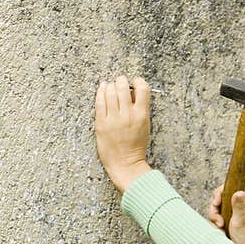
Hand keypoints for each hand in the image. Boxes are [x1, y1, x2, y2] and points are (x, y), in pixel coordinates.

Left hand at [94, 75, 151, 192]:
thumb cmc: (136, 146)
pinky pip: (99, 102)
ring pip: (110, 92)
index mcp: (141, 115)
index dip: (139, 82)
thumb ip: (140, 109)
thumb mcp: (145, 126)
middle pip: (123, 88)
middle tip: (121, 80)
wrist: (125, 163)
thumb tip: (134, 93)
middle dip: (122, 80)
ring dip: (111, 85)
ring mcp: (113, 118)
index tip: (136, 82)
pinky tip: (102, 88)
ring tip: (111, 84)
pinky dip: (100, 92)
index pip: (142, 89)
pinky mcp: (101, 122)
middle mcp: (127, 114)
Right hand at [207, 184, 244, 243]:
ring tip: (221, 228)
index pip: (227, 188)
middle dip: (215, 210)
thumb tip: (238, 192)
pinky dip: (215, 224)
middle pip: (219, 199)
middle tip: (219, 221)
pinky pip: (216, 218)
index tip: (216, 204)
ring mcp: (233, 212)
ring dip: (215, 219)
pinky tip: (221, 231)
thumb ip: (238, 207)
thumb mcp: (241, 222)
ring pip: (216, 209)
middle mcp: (239, 205)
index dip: (218, 194)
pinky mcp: (228, 220)